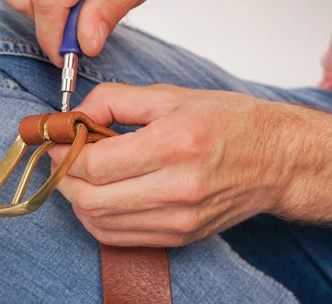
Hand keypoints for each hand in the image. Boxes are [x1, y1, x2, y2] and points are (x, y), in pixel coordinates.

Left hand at [49, 83, 331, 246]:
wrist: (276, 160)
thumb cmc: (229, 122)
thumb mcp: (169, 95)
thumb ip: (113, 99)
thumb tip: (73, 116)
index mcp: (174, 145)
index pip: (95, 164)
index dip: (63, 154)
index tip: (55, 141)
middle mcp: (177, 189)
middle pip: (89, 198)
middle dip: (61, 177)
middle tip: (60, 157)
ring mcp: (177, 220)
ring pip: (97, 222)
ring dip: (75, 198)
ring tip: (79, 173)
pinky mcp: (178, 237)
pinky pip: (116, 237)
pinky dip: (95, 218)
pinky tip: (98, 194)